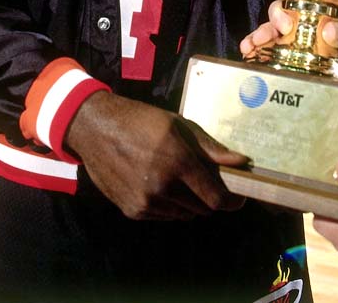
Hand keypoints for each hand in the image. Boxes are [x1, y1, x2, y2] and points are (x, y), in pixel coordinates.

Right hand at [65, 91, 246, 219]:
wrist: (96, 129)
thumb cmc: (141, 121)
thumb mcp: (178, 125)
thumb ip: (210, 148)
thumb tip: (241, 161)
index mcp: (178, 161)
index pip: (215, 198)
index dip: (230, 201)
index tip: (237, 198)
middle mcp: (164, 186)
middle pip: (202, 209)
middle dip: (208, 197)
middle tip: (204, 181)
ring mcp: (146, 201)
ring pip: (183, 214)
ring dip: (187, 202)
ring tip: (177, 178)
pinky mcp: (132, 210)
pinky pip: (163, 216)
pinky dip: (168, 205)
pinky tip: (158, 184)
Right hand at [240, 0, 337, 84]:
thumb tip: (329, 30)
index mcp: (312, 15)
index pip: (289, 6)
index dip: (281, 12)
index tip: (283, 23)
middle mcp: (299, 28)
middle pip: (273, 23)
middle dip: (262, 29)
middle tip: (258, 40)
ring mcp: (292, 47)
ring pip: (267, 40)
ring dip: (255, 43)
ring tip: (248, 50)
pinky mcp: (290, 64)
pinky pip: (270, 59)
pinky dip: (258, 59)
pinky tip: (250, 62)